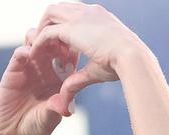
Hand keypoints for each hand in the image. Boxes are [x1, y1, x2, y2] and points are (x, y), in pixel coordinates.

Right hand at [0, 29, 79, 134]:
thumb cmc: (37, 129)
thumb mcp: (51, 117)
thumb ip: (57, 107)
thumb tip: (68, 106)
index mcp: (60, 78)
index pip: (68, 55)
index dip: (72, 47)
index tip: (76, 44)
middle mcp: (45, 70)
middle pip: (52, 42)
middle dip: (56, 36)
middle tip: (60, 36)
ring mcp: (29, 68)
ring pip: (35, 42)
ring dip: (40, 37)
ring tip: (44, 42)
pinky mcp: (13, 71)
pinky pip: (19, 54)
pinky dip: (25, 49)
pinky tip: (29, 53)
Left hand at [31, 3, 145, 115]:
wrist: (132, 57)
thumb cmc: (123, 65)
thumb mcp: (98, 68)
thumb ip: (80, 77)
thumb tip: (69, 93)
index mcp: (100, 17)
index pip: (75, 13)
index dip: (64, 26)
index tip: (59, 45)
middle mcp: (89, 12)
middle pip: (60, 7)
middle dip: (49, 22)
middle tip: (43, 42)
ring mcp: (80, 17)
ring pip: (51, 13)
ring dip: (42, 28)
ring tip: (36, 46)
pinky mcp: (71, 29)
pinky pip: (48, 31)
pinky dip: (39, 42)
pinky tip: (35, 54)